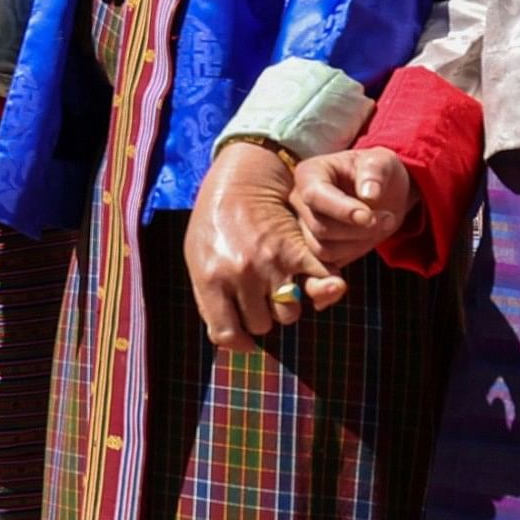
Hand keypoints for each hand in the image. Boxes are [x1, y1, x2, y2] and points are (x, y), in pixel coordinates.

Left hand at [185, 142, 343, 347]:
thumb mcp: (196, 256)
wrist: (241, 178)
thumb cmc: (213, 219)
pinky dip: (323, 290)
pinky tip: (314, 286)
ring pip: (289, 313)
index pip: (227, 335)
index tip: (243, 338)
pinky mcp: (298, 250)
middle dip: (260, 315)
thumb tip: (229, 336)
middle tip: (257, 295)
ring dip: (285, 304)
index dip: (238, 341)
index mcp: (211, 278)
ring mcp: (272, 263)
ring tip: (278, 284)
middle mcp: (242, 275)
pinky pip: (320, 285)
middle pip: (261, 326)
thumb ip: (209, 298)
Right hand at [289, 147, 418, 270]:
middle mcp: (300, 202)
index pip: (314, 196)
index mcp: (309, 174)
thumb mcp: (382, 162)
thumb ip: (375, 172)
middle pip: (320, 227)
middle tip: (386, 218)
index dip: (341, 210)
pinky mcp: (315, 249)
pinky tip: (363, 249)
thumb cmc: (379, 173)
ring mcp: (305, 227)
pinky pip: (326, 265)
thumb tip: (369, 195)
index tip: (368, 217)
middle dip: (358, 229)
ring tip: (381, 225)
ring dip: (358, 243)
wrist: (384, 194)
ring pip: (323, 250)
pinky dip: (349, 260)